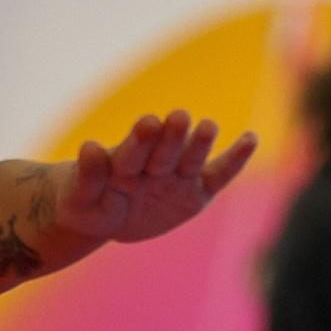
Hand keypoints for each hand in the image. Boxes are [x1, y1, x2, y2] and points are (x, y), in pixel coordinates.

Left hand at [63, 107, 257, 246]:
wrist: (103, 213)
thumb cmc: (87, 203)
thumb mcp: (78, 198)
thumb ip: (87, 175)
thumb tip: (90, 146)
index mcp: (124, 161)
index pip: (133, 150)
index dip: (140, 139)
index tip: (148, 123)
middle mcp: (154, 162)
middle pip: (165, 149)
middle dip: (171, 136)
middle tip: (178, 117)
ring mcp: (177, 175)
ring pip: (191, 158)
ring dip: (198, 143)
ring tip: (207, 127)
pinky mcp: (196, 191)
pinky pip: (219, 176)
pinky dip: (235, 160)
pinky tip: (251, 139)